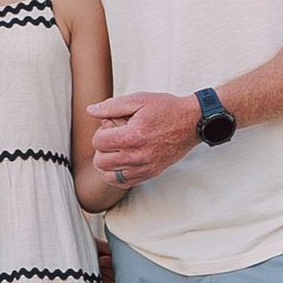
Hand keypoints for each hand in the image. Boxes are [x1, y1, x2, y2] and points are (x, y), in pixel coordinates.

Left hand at [90, 90, 205, 189]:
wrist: (191, 123)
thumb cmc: (166, 109)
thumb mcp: (139, 99)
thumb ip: (112, 106)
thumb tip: (90, 110)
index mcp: (132, 136)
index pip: (98, 142)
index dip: (99, 133)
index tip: (109, 127)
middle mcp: (138, 156)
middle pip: (100, 161)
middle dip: (101, 149)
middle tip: (110, 139)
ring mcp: (145, 167)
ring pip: (109, 176)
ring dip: (106, 164)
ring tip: (113, 152)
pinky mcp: (150, 173)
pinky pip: (124, 183)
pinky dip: (116, 175)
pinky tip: (119, 163)